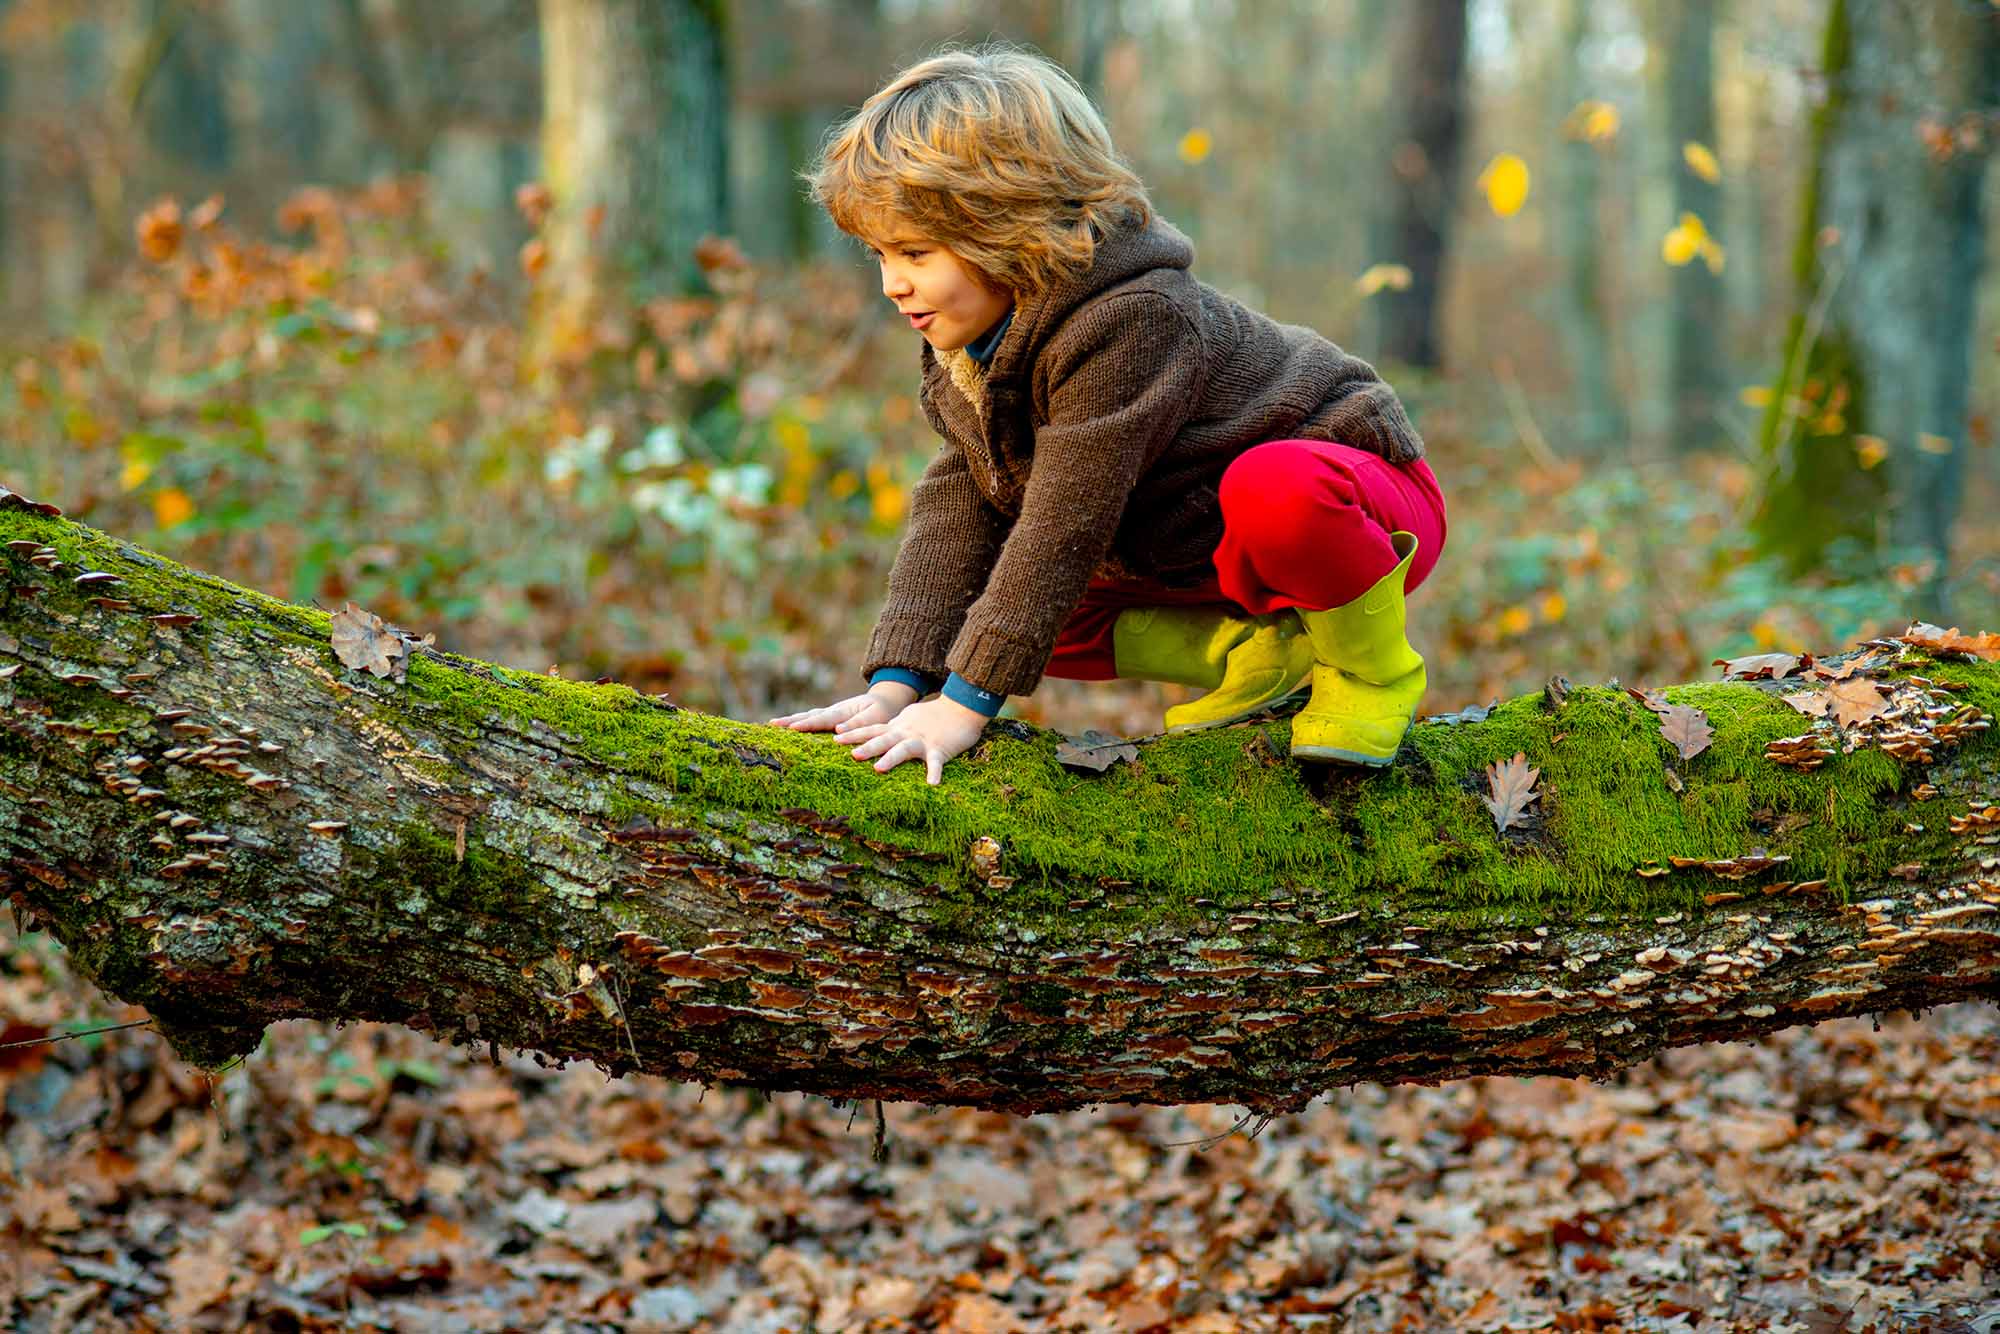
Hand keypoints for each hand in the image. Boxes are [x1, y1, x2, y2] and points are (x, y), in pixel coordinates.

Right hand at [769, 681, 918, 733]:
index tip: (792, 728)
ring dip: (790, 720)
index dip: (807, 724)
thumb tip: (838, 731)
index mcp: (843, 711)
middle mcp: (833, 711)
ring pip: (808, 716)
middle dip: (790, 720)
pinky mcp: (830, 717)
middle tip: (771, 725)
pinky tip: (787, 727)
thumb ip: (858, 723)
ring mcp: (830, 713)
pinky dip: (798, 722)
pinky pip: (812, 720)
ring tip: (772, 724)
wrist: (885, 700)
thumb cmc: (882, 711)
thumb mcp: (876, 717)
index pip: (822, 719)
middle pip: (809, 716)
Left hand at [840, 696, 989, 784]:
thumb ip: (894, 726)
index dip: (854, 733)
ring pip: (904, 749)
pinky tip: (932, 785)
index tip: (834, 737)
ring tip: (878, 769)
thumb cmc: (936, 714)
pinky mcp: (940, 749)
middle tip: (849, 754)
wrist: (961, 706)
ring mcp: (923, 740)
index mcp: (898, 726)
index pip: (872, 729)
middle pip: (883, 739)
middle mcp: (906, 732)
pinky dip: (935, 773)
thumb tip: (880, 733)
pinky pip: (936, 762)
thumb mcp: (909, 717)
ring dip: (891, 758)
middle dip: (866, 746)